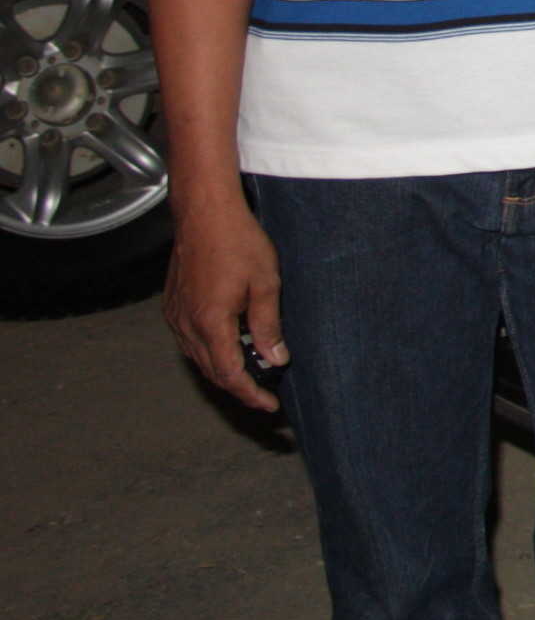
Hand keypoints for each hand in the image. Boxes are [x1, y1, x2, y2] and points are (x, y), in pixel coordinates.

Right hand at [165, 201, 284, 411]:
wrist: (204, 213)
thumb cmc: (238, 242)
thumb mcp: (265, 283)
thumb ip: (268, 325)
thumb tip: (276, 359)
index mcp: (210, 322)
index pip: (230, 373)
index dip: (250, 394)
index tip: (269, 406)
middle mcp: (186, 324)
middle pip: (212, 371)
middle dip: (239, 388)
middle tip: (265, 396)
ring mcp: (175, 316)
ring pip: (198, 358)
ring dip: (223, 371)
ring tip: (252, 376)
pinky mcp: (173, 306)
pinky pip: (190, 341)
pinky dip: (210, 353)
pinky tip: (230, 349)